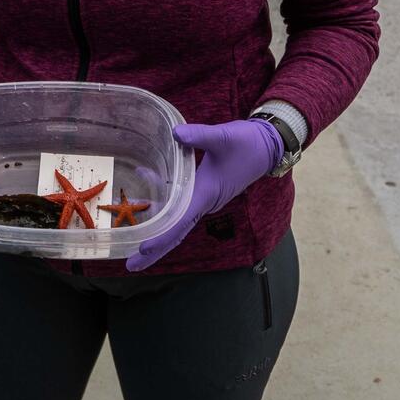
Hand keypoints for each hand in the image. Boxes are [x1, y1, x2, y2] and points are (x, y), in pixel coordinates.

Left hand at [124, 119, 280, 272]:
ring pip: (177, 221)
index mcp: (206, 193)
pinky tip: (145, 189)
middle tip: (131, 265)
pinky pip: (180, 207)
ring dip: (156, 231)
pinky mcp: (204, 192)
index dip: (161, 236)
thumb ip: (199, 135)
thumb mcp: (223, 136)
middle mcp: (204, 202)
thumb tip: (176, 133)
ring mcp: (204, 199)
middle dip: (155, 249)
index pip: (180, 221)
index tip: (142, 248)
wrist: (268, 146)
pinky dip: (163, 207)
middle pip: (176, 232)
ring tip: (131, 241)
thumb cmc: (247, 143)